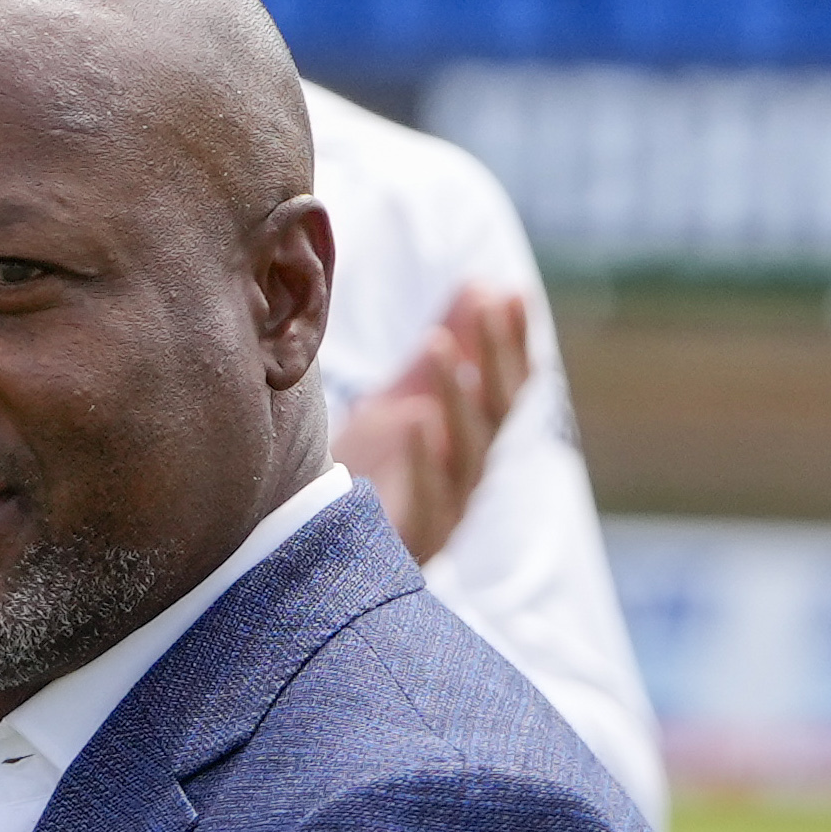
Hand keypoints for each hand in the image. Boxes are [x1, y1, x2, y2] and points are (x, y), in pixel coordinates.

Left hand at [334, 280, 531, 564]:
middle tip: (487, 304)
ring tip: (439, 342)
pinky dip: (425, 459)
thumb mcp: (403, 401)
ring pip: (468, 450)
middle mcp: (466, 472)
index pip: (509, 385)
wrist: (315, 548)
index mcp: (469, 439)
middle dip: (497, 355)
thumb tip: (482, 283)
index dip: (515, 341)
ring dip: (457, 392)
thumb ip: (442, 354)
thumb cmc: (369, 472)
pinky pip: (427, 498)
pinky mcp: (412, 538)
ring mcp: (444, 507)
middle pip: (498, 411)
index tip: (512, 293)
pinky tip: (416, 421)